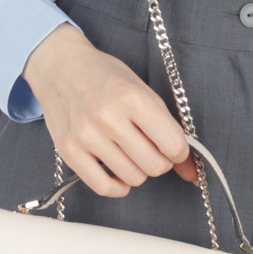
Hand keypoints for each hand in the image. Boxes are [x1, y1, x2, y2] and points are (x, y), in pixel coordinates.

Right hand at [21, 23, 198, 196]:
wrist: (61, 67)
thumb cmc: (106, 77)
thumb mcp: (144, 93)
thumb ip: (170, 129)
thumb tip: (192, 173)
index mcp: (133, 98)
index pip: (173, 144)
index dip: (179, 151)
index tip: (173, 147)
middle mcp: (108, 117)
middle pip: (155, 166)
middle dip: (160, 162)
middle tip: (151, 149)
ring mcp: (86, 136)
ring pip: (133, 178)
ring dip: (138, 171)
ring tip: (131, 154)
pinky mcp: (69, 151)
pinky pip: (103, 187)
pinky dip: (118, 186)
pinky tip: (119, 172)